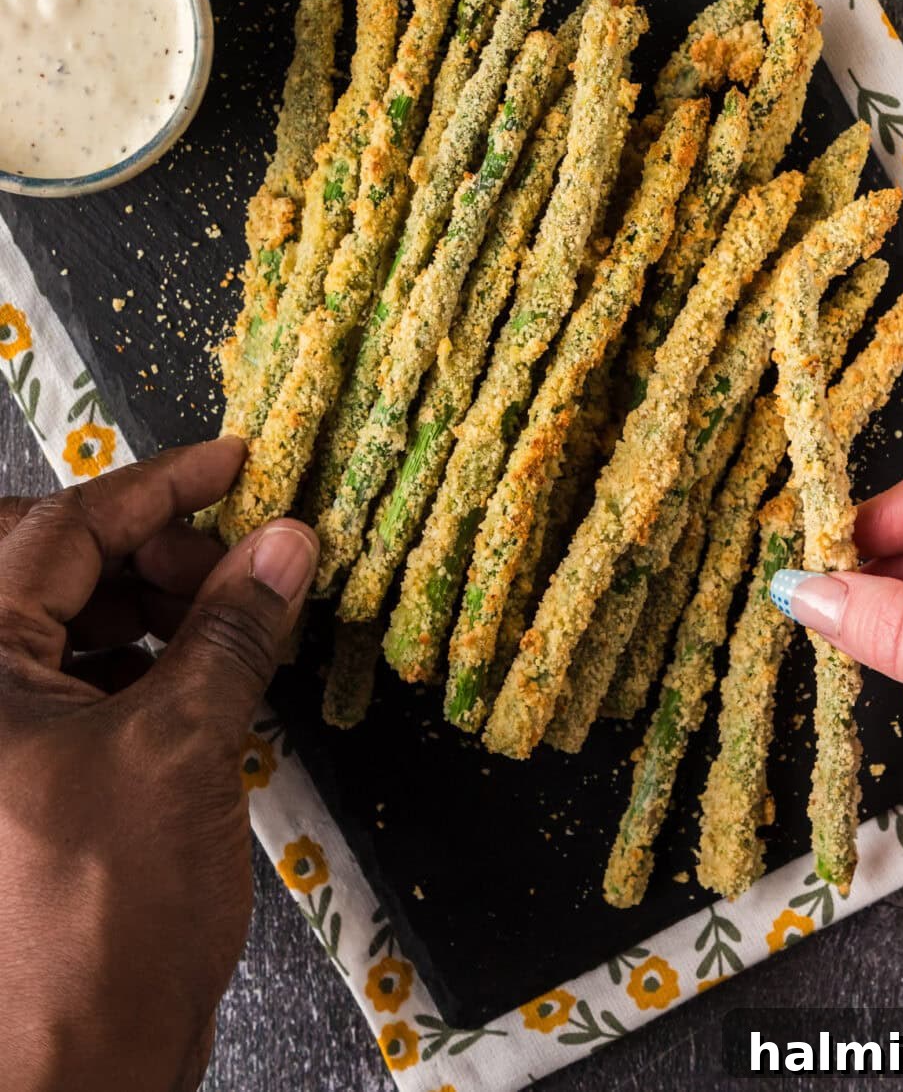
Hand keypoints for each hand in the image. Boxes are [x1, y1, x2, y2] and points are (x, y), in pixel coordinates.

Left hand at [0, 440, 318, 1091]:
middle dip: (154, 549)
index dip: (159, 486)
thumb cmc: (96, 920)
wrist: (69, 1080)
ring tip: (239, 617)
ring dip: (158, 606)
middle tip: (242, 558)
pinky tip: (212, 678)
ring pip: (73, 626)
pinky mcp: (32, 783)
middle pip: (55, 568)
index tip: (236, 460)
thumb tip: (288, 543)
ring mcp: (1, 740)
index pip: (62, 530)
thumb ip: (230, 633)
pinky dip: (152, 664)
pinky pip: (86, 685)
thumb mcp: (178, 751)